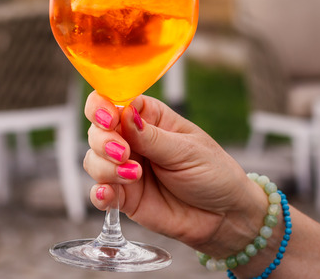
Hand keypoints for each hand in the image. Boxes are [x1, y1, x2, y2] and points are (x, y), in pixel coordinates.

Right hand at [83, 91, 267, 255]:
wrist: (226, 216)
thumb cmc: (213, 173)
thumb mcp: (187, 151)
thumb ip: (152, 137)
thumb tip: (124, 113)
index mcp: (148, 117)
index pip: (113, 102)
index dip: (102, 107)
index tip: (108, 119)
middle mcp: (131, 140)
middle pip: (97, 131)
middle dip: (103, 140)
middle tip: (123, 153)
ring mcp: (124, 169)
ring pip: (93, 161)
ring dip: (105, 167)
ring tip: (133, 176)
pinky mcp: (124, 197)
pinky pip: (100, 193)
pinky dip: (98, 194)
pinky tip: (107, 195)